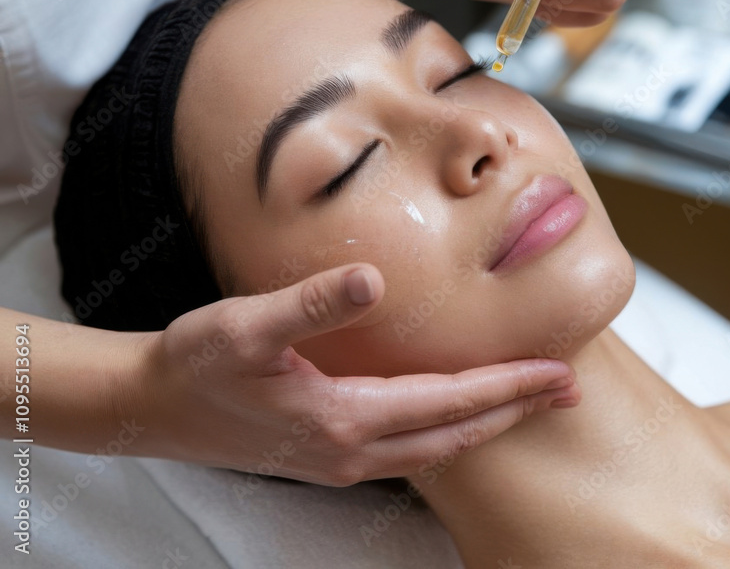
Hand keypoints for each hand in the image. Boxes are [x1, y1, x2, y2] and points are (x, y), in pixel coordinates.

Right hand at [130, 263, 579, 485]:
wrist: (150, 409)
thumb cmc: (194, 365)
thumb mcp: (243, 326)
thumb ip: (309, 304)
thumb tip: (371, 279)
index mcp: (345, 418)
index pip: (449, 402)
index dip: (507, 386)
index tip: (557, 373)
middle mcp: (352, 450)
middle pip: (457, 433)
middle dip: (516, 410)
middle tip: (569, 393)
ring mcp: (341, 461)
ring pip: (437, 449)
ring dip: (487, 424)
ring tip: (528, 403)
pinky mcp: (328, 456)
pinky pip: (410, 451)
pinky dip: (449, 432)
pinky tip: (456, 417)